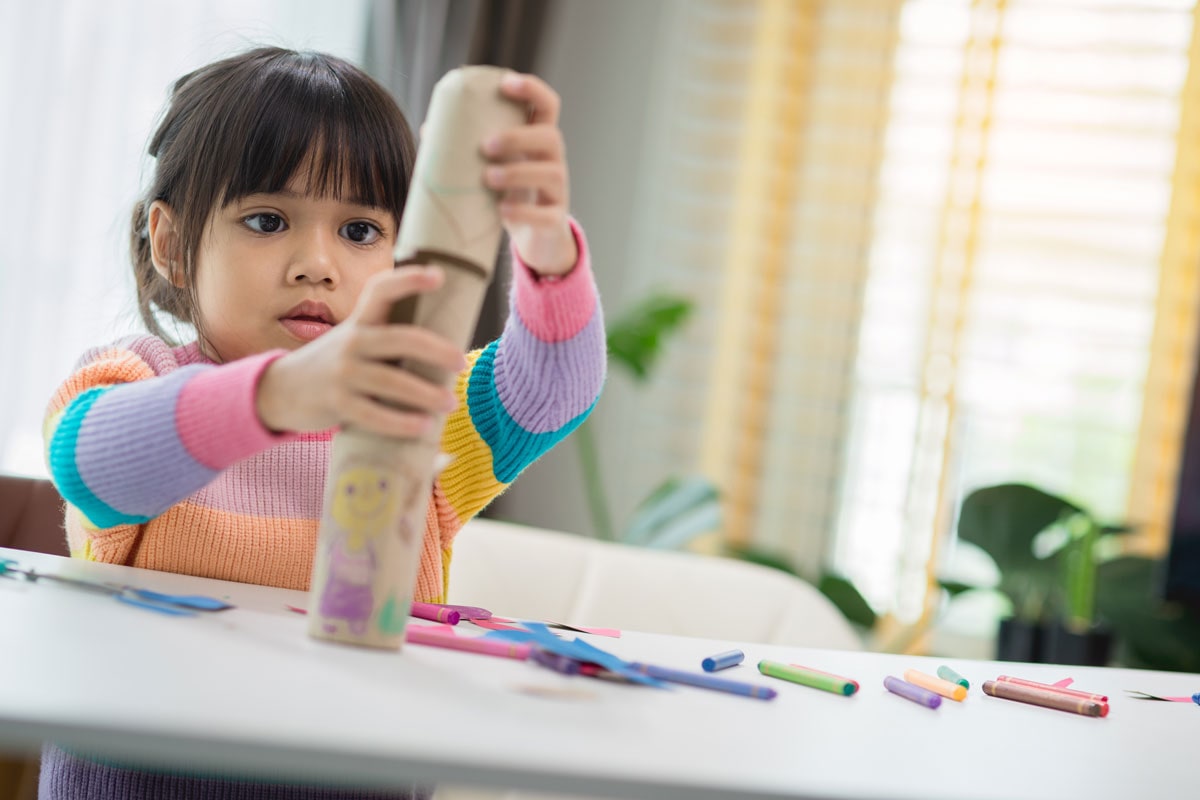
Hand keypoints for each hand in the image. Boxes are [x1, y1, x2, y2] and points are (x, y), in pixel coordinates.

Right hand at [256, 267, 466, 436]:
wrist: (280, 390)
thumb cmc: (334, 366)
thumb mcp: (352, 341)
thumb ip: (385, 339)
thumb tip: (441, 348)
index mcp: (359, 322)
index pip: (381, 290)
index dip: (409, 279)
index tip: (439, 276)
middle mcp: (351, 342)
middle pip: (401, 339)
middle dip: (437, 350)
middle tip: (460, 363)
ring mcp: (342, 373)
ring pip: (392, 381)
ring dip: (426, 394)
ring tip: (450, 403)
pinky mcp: (337, 404)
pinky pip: (375, 415)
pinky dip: (402, 423)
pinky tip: (424, 427)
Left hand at [481, 72, 576, 276]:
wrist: (535, 239)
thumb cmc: (510, 193)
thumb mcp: (495, 167)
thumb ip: (469, 149)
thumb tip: (428, 128)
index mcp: (538, 142)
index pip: (547, 105)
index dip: (532, 89)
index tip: (506, 83)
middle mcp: (554, 161)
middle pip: (551, 137)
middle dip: (518, 137)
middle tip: (486, 145)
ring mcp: (558, 192)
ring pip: (551, 173)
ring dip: (518, 172)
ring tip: (488, 178)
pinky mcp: (554, 221)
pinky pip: (547, 215)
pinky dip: (524, 211)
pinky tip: (503, 210)